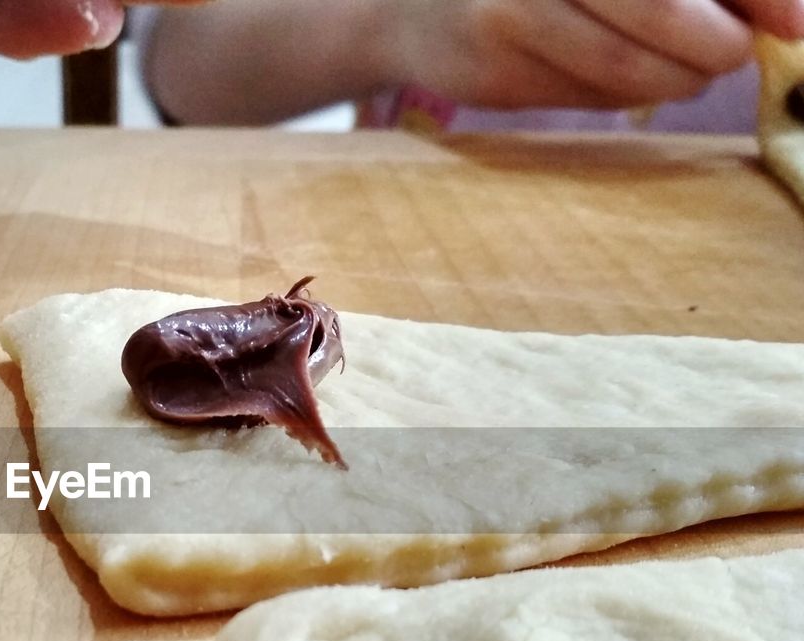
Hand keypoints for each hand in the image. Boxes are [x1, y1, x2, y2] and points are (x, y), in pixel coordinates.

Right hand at [387, 0, 803, 108]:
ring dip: (679, 78)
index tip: (793, 21)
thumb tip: (781, 12)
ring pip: (626, 68)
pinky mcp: (491, 70)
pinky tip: (624, 77)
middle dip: (719, 43)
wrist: (410, 5)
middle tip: (734, 53)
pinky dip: (626, 94)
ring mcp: (509, 12)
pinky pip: (586, 96)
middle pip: (660, 5)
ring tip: (690, 70)